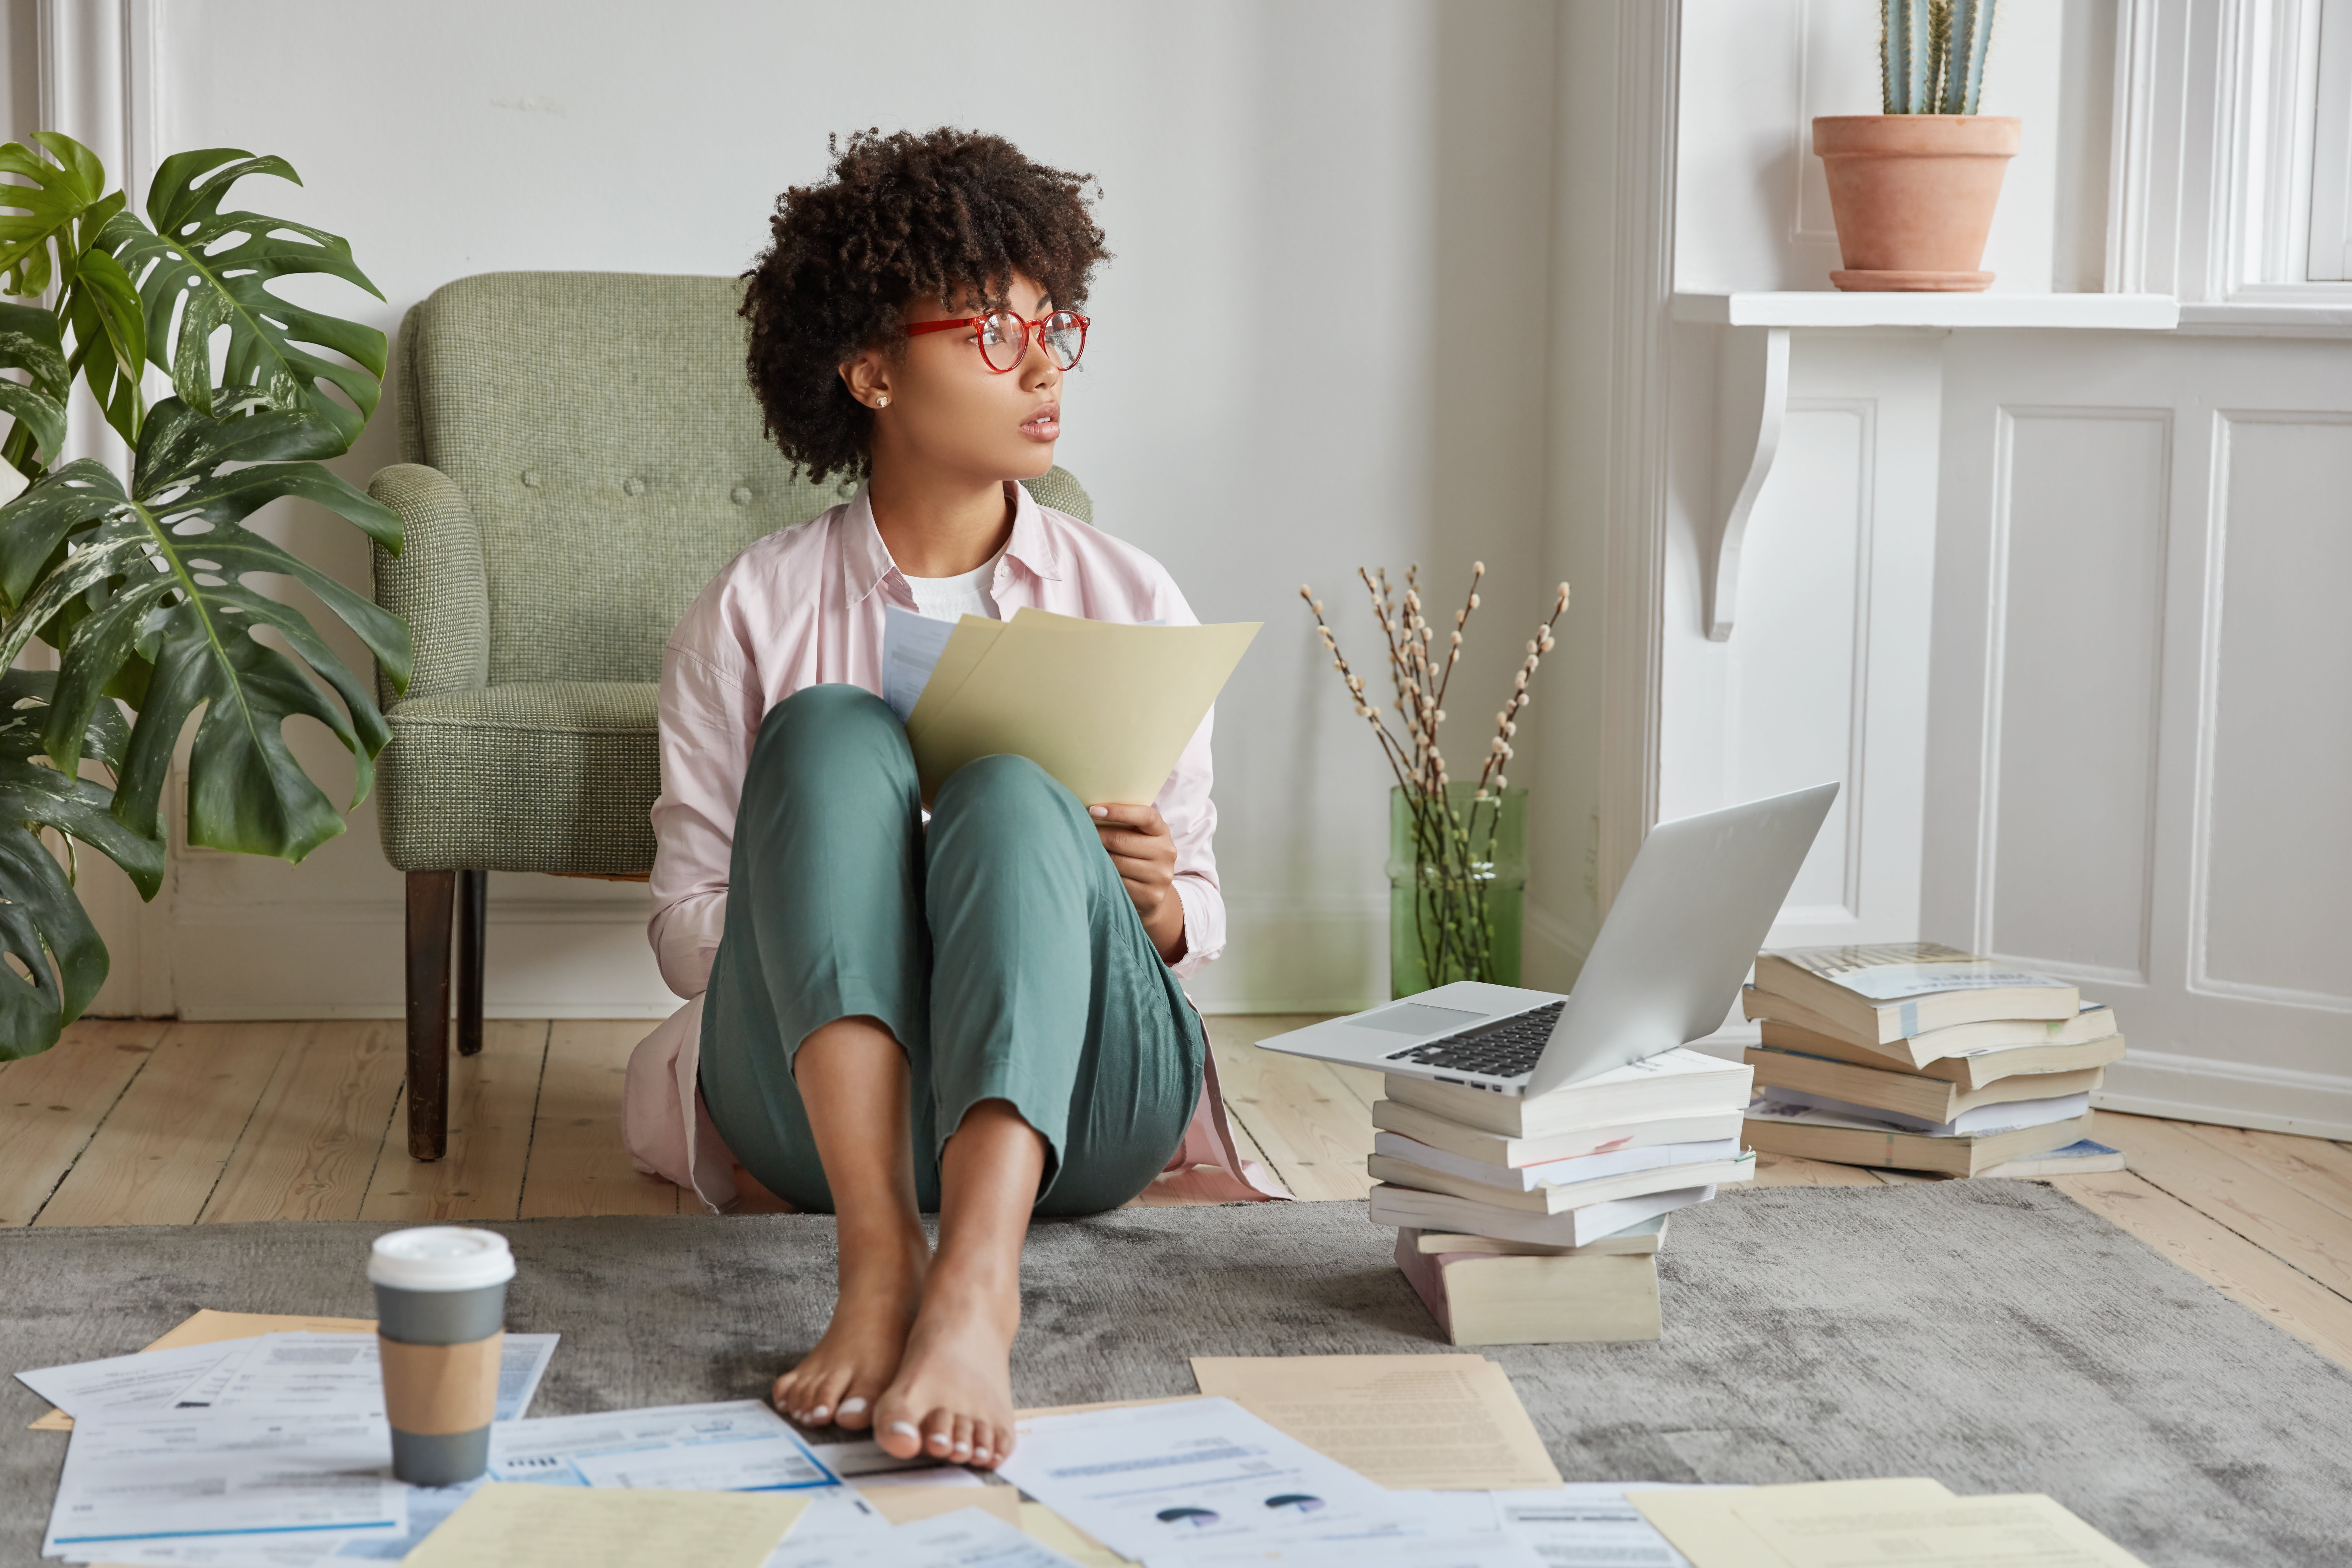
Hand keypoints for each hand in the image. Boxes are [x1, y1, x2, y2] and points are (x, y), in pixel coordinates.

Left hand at [1088, 803, 1185, 964]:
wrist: (1152, 894)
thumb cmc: (1136, 856)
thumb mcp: (1138, 836)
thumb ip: (1123, 822)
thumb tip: (1088, 810)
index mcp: (1162, 831)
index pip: (1145, 816)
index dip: (1118, 811)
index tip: (1092, 810)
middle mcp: (1165, 852)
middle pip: (1121, 840)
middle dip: (1096, 836)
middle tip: (1078, 832)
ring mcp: (1160, 875)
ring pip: (1116, 863)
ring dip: (1096, 857)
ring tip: (1083, 852)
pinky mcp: (1151, 896)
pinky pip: (1117, 883)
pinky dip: (1102, 876)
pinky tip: (1093, 872)